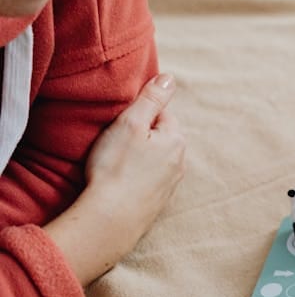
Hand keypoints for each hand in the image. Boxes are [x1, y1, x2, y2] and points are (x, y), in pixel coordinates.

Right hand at [45, 73, 185, 284]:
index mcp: (176, 140)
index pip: (161, 114)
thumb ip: (151, 99)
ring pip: (155, 160)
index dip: (138, 115)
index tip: (119, 124)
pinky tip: (121, 182)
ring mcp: (171, 185)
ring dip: (138, 158)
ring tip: (116, 163)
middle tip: (115, 144)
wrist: (111, 218)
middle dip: (140, 136)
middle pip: (160, 137)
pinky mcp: (158, 202)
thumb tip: (169, 78)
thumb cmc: (116, 167)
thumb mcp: (130, 123)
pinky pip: (148, 181)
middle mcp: (180, 163)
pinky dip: (136, 178)